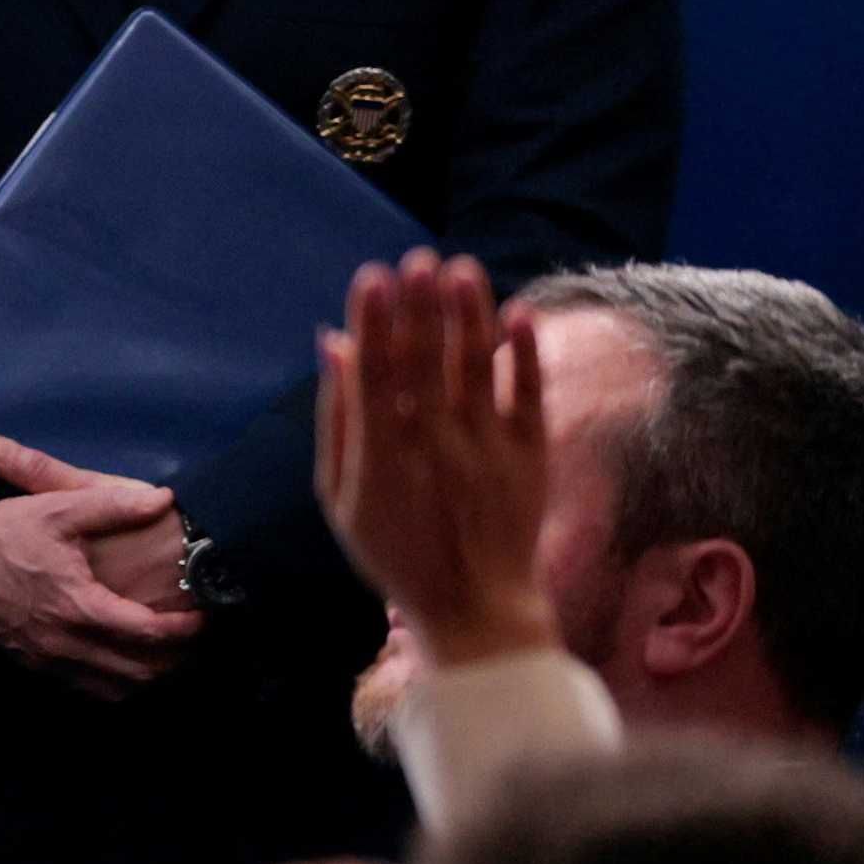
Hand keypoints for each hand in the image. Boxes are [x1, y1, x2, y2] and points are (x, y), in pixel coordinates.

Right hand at [0, 436, 202, 695]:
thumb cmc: (1, 533)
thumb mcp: (56, 509)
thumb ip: (112, 505)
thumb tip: (162, 498)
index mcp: (79, 605)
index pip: (149, 634)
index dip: (186, 629)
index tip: (205, 615)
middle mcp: (66, 642)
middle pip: (140, 672)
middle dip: (176, 660)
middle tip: (195, 639)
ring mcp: (48, 660)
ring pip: (116, 689)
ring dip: (149, 677)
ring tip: (168, 655)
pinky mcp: (33, 665)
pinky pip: (87, 690)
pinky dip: (116, 684)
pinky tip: (125, 664)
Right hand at [318, 250, 558, 669]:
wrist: (473, 604)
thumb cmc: (394, 550)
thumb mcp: (341, 494)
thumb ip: (338, 419)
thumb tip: (334, 346)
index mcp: (381, 456)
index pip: (375, 373)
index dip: (374, 322)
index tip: (373, 276)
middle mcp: (433, 446)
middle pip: (425, 361)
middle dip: (421, 305)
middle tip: (419, 258)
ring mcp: (486, 450)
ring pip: (475, 368)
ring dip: (468, 315)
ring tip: (462, 268)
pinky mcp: (529, 457)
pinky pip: (528, 396)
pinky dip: (523, 355)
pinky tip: (517, 312)